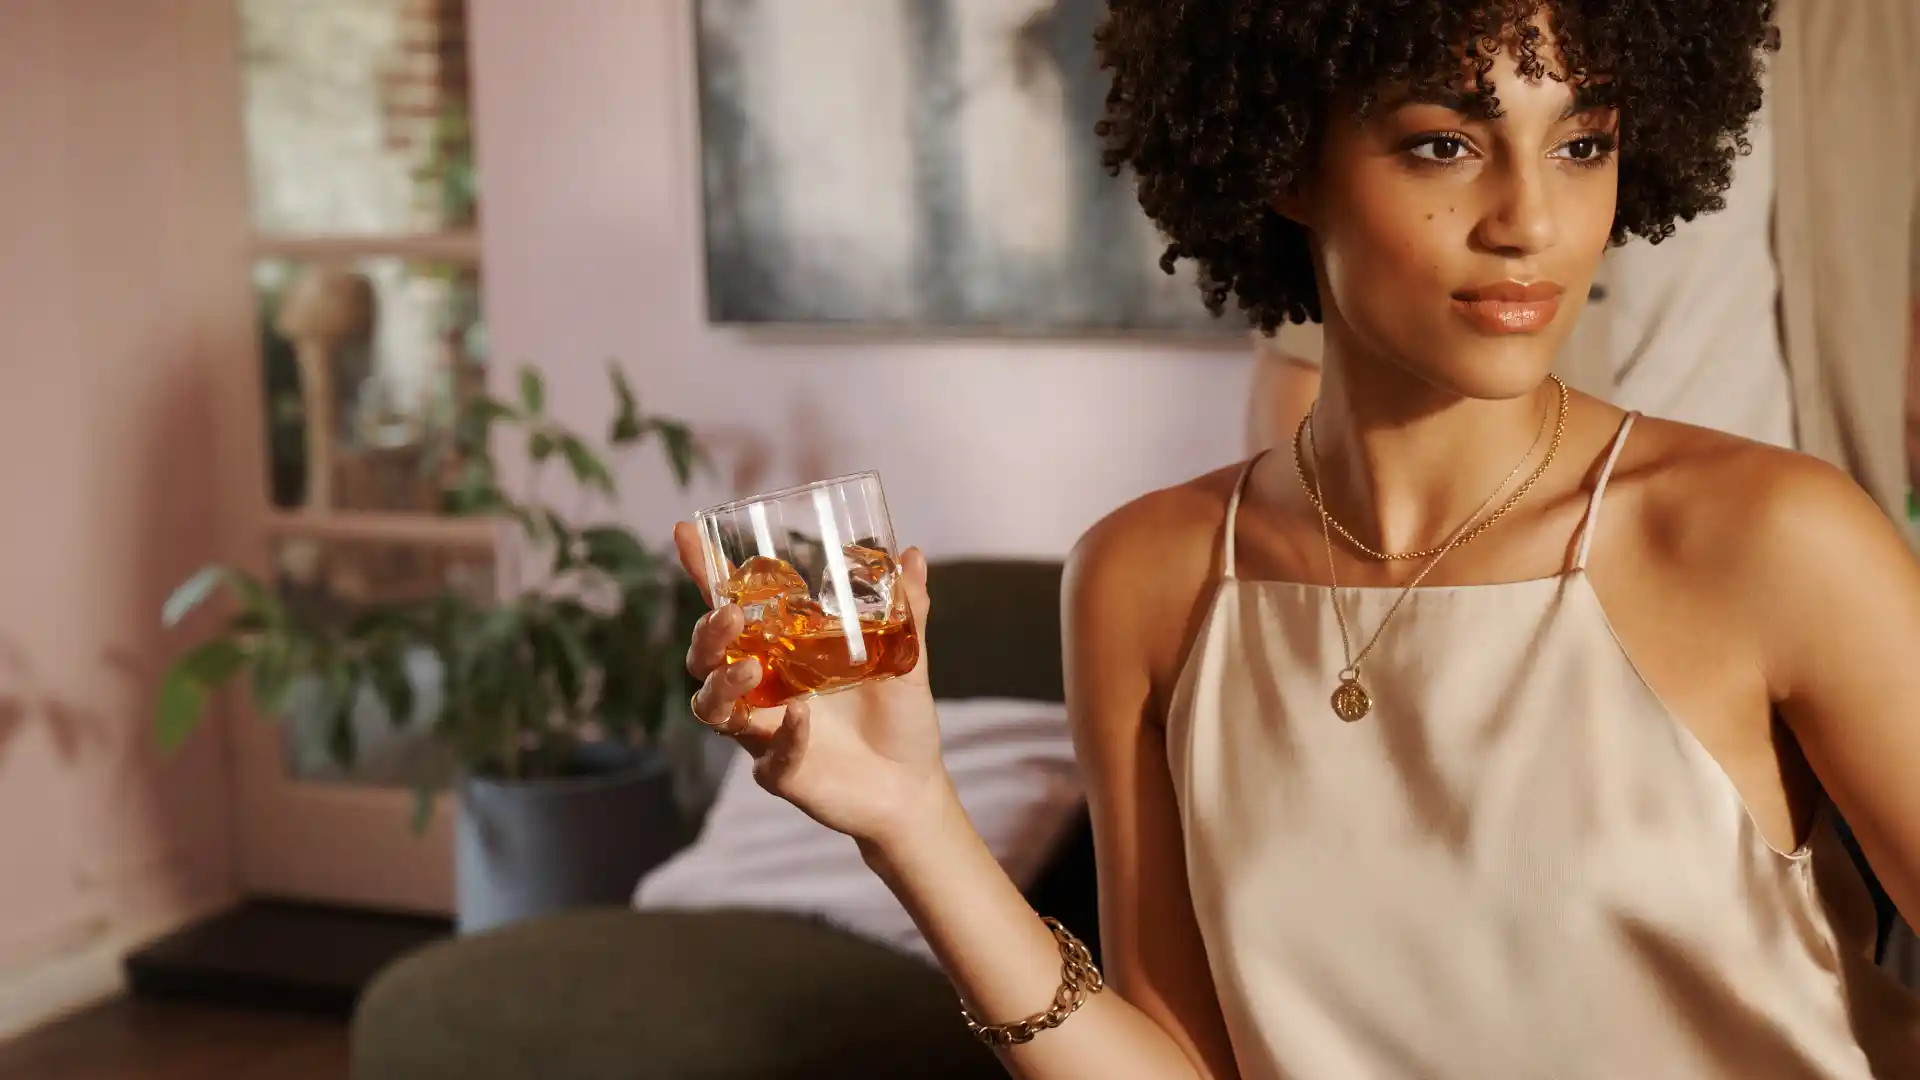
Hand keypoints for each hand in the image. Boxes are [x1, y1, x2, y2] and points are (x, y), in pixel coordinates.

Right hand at [675, 522, 953, 846]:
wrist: (913, 786)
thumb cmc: (899, 718)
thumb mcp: (908, 658)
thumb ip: (908, 610)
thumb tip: (912, 555)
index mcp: (781, 651)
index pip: (732, 607)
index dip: (704, 573)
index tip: (686, 532)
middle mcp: (762, 688)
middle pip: (705, 656)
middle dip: (706, 634)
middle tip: (730, 617)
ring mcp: (764, 731)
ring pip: (713, 706)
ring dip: (723, 683)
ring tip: (750, 670)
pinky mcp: (779, 771)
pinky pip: (767, 756)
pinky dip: (782, 736)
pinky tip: (800, 718)